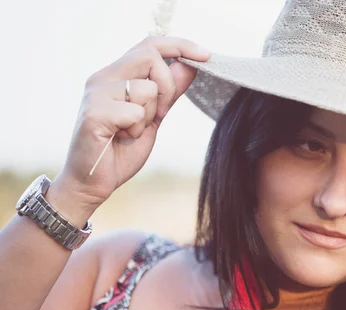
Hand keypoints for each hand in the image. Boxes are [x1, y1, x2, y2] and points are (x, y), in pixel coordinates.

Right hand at [56, 36, 210, 210]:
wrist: (92, 183)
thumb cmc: (120, 150)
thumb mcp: (154, 118)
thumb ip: (170, 92)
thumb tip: (190, 65)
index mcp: (116, 75)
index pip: (150, 44)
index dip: (181, 45)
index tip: (207, 55)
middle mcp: (103, 77)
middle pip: (150, 56)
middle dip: (168, 86)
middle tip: (160, 114)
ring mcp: (96, 93)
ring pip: (146, 88)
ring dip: (149, 116)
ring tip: (131, 132)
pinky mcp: (95, 113)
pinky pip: (135, 112)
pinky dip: (137, 130)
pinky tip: (121, 139)